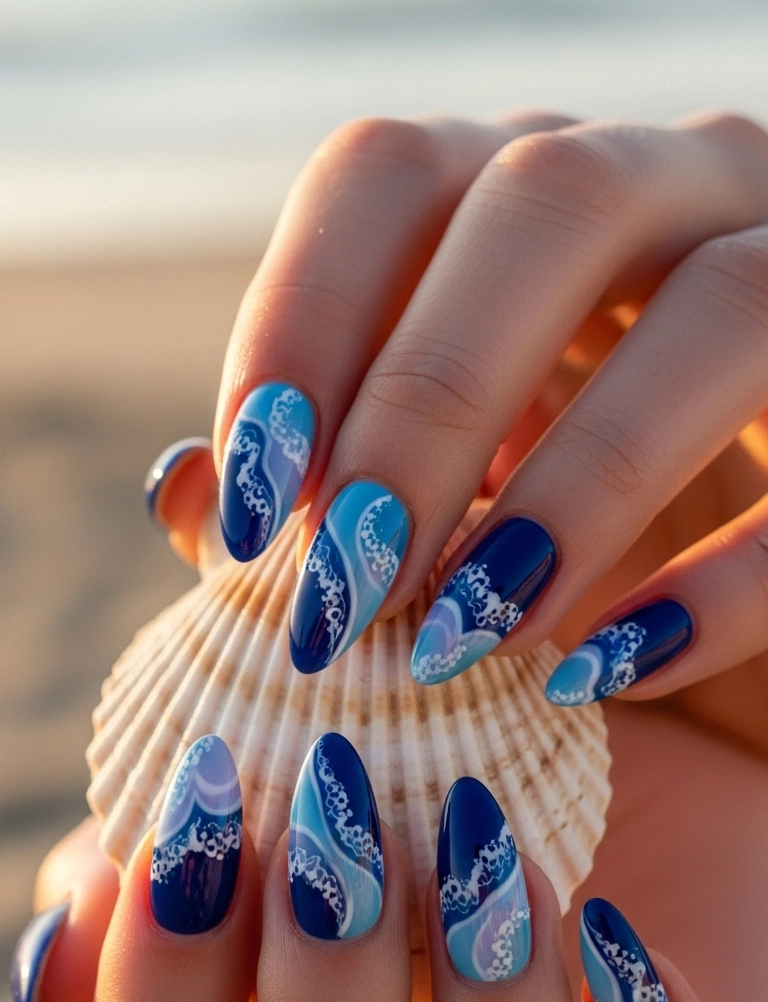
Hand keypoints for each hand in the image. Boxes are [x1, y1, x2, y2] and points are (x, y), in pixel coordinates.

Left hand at [148, 108, 767, 747]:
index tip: (251, 502)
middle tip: (352, 580)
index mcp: (523, 200)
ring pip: (722, 302)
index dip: (302, 322)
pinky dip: (725, 584)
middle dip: (429, 402)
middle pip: (549, 202)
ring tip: (472, 635)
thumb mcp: (430, 513)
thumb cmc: (563, 547)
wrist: (737, 623)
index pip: (389, 178)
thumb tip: (185, 489)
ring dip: (577, 481)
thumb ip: (320, 492)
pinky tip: (610, 670)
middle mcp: (672, 189)